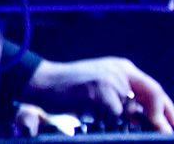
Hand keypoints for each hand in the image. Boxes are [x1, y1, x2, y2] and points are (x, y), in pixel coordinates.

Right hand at [22, 57, 173, 133]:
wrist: (41, 82)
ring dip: (131, 122)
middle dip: (162, 118)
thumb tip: (148, 119)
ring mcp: (110, 78)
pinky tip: (99, 119)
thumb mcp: (102, 88)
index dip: (168, 110)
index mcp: (122, 68)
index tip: (172, 127)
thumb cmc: (69, 89)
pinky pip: (116, 114)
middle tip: (166, 133)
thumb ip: (124, 98)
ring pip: (134, 109)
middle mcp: (119, 69)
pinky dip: (111, 121)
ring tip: (123, 124)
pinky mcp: (100, 90)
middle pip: (154, 94)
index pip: (155, 89)